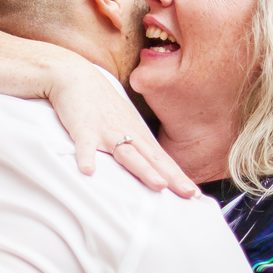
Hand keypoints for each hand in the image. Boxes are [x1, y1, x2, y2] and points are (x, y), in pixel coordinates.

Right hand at [49, 64, 196, 197]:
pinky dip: (86, 157)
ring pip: (127, 153)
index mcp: (138, 135)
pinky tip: (88, 171)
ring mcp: (107, 130)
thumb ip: (136, 147)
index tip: (195, 195)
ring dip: (144, 169)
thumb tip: (150, 171)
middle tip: (190, 194)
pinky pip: (85, 145)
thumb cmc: (102, 105)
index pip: (162, 160)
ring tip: (159, 185)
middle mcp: (127, 133)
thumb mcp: (125, 125)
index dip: (178, 176)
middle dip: (172, 176)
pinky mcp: (84, 127)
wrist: (78, 77)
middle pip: (153, 158)